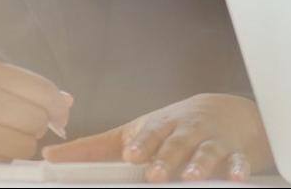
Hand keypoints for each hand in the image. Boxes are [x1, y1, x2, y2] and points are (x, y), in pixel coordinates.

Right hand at [0, 59, 73, 161]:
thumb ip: (16, 84)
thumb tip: (64, 101)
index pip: (42, 90)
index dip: (56, 105)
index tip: (58, 114)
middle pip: (36, 118)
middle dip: (37, 125)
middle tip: (20, 124)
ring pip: (23, 144)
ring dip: (20, 144)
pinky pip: (2, 161)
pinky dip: (1, 157)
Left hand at [44, 93, 271, 181]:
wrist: (228, 113)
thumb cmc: (173, 127)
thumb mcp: (137, 131)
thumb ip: (95, 148)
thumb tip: (50, 156)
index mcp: (162, 126)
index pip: (151, 133)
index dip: (142, 143)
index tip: (131, 155)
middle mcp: (188, 131)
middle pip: (178, 143)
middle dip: (168, 157)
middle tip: (156, 174)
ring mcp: (214, 142)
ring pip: (208, 152)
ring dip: (201, 164)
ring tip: (192, 177)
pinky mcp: (237, 154)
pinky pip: (240, 161)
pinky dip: (239, 169)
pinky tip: (237, 178)